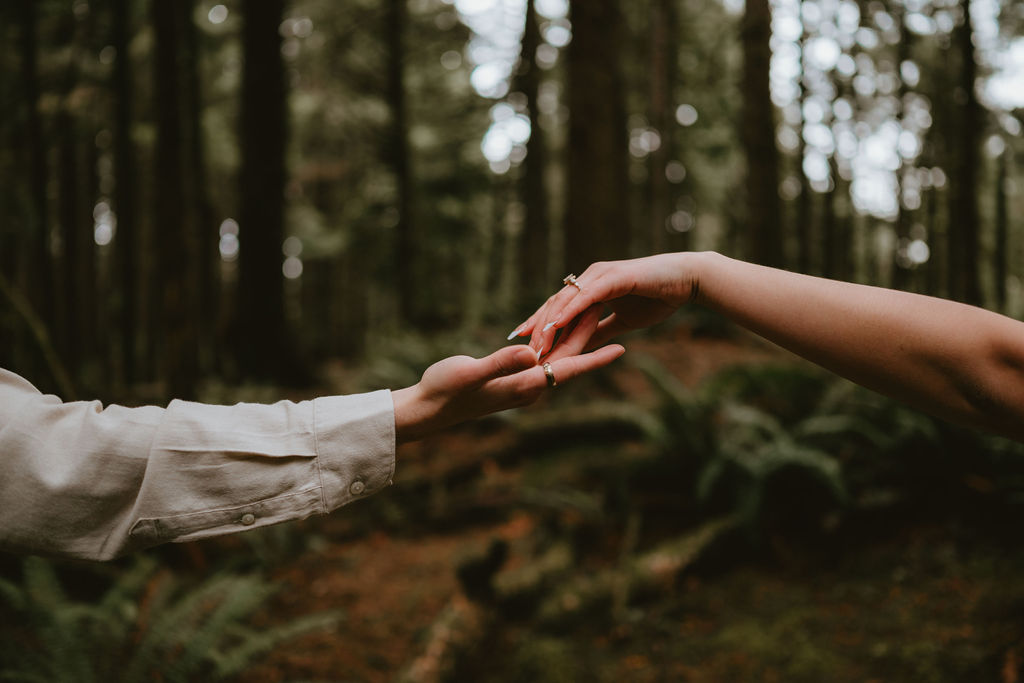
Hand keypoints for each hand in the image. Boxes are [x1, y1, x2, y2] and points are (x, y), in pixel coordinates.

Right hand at [392, 305, 624, 443]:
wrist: (428, 408)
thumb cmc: (445, 390)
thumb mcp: (471, 372)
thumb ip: (500, 363)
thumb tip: (530, 353)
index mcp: (524, 385)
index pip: (568, 369)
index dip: (595, 358)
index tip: (622, 348)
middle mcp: (528, 388)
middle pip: (567, 363)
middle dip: (591, 341)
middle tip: (613, 318)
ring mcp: (519, 386)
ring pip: (556, 362)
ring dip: (575, 344)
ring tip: (594, 323)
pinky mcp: (509, 381)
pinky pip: (541, 363)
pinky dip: (555, 348)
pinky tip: (559, 338)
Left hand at [511, 253, 697, 357]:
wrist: (686, 282)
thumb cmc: (658, 298)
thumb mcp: (623, 322)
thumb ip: (602, 331)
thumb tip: (584, 347)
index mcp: (592, 287)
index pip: (558, 306)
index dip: (540, 323)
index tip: (522, 340)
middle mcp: (591, 278)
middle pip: (556, 302)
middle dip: (537, 326)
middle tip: (520, 346)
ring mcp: (600, 275)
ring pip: (567, 300)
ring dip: (549, 322)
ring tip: (534, 342)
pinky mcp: (613, 277)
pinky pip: (586, 296)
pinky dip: (569, 310)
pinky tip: (556, 324)